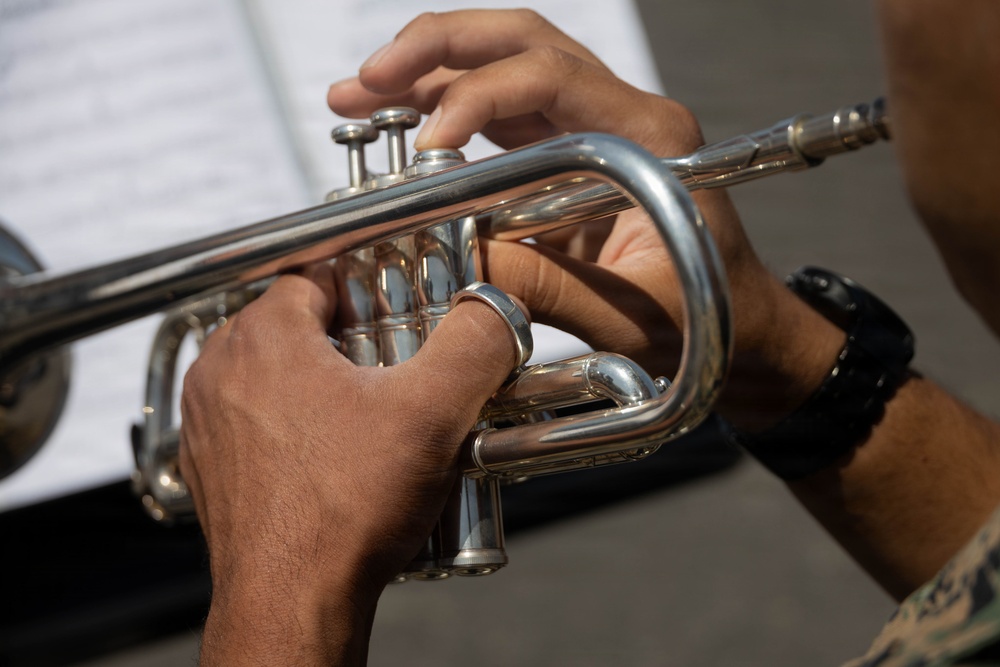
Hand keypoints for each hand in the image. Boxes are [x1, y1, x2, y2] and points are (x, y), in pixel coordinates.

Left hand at [179, 265, 520, 663]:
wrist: (291, 602)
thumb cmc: (341, 513)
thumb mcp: (432, 413)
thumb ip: (474, 345)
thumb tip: (496, 312)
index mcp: (262, 337)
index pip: (313, 277)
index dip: (363, 291)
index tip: (396, 315)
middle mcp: (221, 371)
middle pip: (291, 325)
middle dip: (342, 338)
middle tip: (392, 369)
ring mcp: (208, 422)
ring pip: (269, 373)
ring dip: (314, 383)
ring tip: (367, 417)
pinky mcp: (210, 468)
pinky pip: (253, 422)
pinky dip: (290, 426)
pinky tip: (333, 458)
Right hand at [329, 9, 843, 429]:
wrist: (741, 324)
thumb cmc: (707, 317)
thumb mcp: (626, 312)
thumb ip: (544, 286)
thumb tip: (453, 260)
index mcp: (651, 136)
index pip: (551, 77)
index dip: (478, 98)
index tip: (425, 145)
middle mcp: (622, 114)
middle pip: (522, 43)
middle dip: (437, 51)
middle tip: (365, 80)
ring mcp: (594, 129)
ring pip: (504, 68)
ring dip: (428, 75)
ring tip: (355, 96)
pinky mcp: (569, 156)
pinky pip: (502, 118)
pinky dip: (446, 115)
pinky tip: (398, 127)